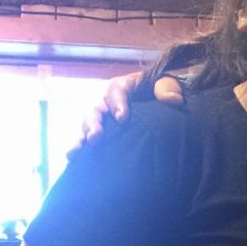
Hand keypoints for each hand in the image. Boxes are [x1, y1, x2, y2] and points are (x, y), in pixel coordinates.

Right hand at [72, 70, 187, 152]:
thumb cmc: (160, 92)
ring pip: (87, 125)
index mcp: (123, 86)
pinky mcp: (101, 132)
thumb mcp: (167, 85)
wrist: (157, 105)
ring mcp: (102, 117)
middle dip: (94, 124)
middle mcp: (107, 101)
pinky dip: (80, 148)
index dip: (117, 103)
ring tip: (75, 153)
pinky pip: (87, 139)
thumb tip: (172, 99)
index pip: (117, 90)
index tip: (122, 119)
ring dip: (81, 139)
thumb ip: (168, 88)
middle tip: (95, 138)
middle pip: (96, 109)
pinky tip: (74, 160)